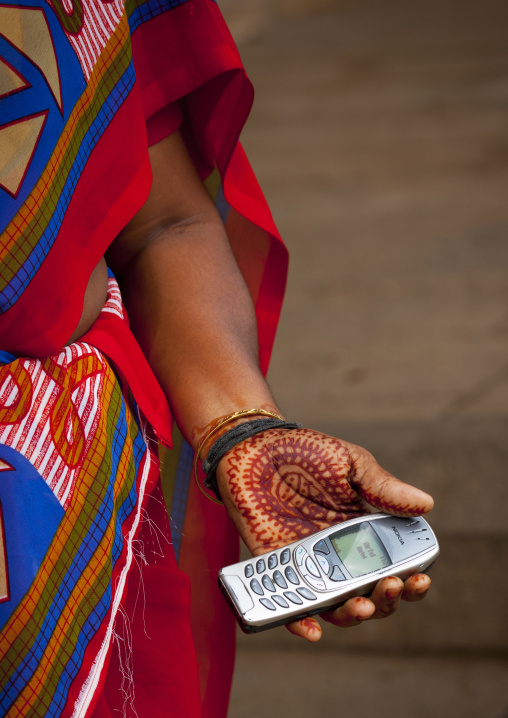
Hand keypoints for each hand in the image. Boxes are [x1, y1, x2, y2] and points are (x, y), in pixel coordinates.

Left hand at [216, 427, 433, 640]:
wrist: (255, 447)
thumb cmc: (306, 451)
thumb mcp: (350, 463)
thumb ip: (382, 487)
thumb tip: (426, 504)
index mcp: (364, 529)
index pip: (396, 564)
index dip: (412, 579)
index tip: (419, 579)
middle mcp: (340, 552)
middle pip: (371, 592)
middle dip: (387, 599)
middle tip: (391, 585)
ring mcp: (310, 562)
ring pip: (336, 604)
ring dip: (353, 614)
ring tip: (362, 605)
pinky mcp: (278, 566)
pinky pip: (289, 602)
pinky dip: (299, 622)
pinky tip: (312, 630)